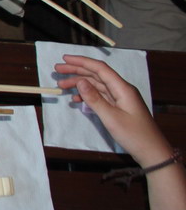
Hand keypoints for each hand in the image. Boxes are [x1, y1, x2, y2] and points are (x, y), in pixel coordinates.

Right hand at [54, 55, 169, 164]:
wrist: (151, 151)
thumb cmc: (133, 135)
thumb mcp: (111, 118)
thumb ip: (94, 99)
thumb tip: (80, 82)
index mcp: (122, 88)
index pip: (100, 69)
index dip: (82, 62)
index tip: (64, 58)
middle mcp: (121, 89)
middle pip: (97, 75)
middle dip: (77, 70)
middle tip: (57, 69)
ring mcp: (120, 98)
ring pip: (97, 85)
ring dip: (79, 84)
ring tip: (61, 85)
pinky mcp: (119, 107)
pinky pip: (100, 96)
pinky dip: (87, 95)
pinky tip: (76, 99)